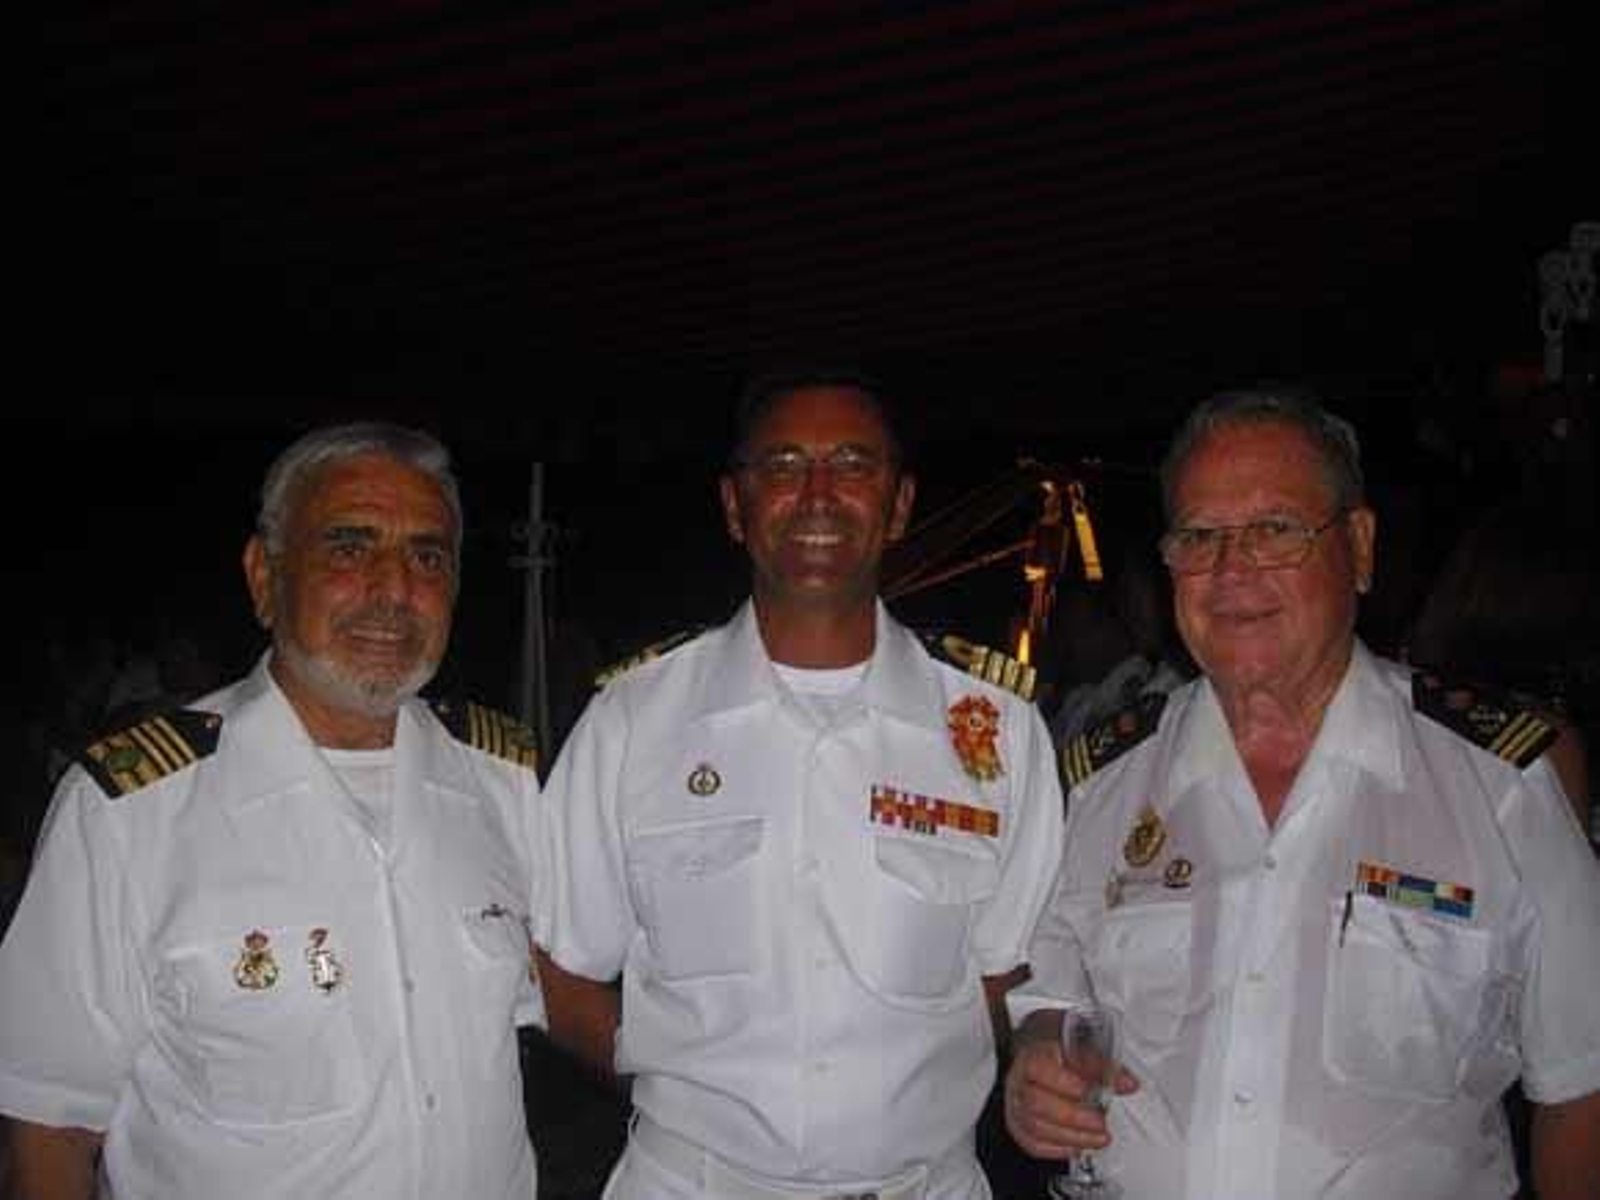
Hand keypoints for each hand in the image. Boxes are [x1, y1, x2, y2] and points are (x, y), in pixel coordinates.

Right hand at [1004, 1024, 1139, 1158]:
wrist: (1038, 1052)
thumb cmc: (1057, 1048)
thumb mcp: (1079, 1044)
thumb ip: (1103, 1065)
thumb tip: (1127, 1083)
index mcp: (1030, 1054)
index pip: (1038, 1068)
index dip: (1064, 1083)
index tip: (1090, 1091)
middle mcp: (1018, 1080)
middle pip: (1036, 1102)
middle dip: (1073, 1117)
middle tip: (1100, 1121)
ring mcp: (1015, 1104)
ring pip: (1036, 1127)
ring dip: (1072, 1136)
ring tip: (1098, 1136)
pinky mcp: (1019, 1126)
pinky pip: (1033, 1144)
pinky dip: (1059, 1149)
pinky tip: (1079, 1144)